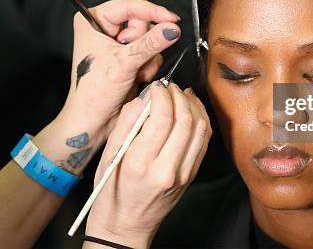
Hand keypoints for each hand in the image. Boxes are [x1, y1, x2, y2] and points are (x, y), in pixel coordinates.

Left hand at [58, 0, 181, 139]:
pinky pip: (152, 51)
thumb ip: (150, 43)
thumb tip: (172, 29)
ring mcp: (118, 43)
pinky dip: (148, 65)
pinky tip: (136, 76)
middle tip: (134, 57)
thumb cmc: (92, 94)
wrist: (93, 121)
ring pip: (150, 36)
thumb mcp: (124, 63)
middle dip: (144, 41)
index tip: (172, 20)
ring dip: (147, 57)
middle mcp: (104, 28)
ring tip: (132, 71)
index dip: (153, 12)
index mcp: (93, 20)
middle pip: (142, 19)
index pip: (129, 5)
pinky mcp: (130, 56)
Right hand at [85, 83, 211, 248]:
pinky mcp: (192, 176)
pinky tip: (192, 110)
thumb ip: (126, 124)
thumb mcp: (108, 156)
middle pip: (185, 121)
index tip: (157, 86)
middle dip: (179, 96)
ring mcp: (183, 174)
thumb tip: (144, 98)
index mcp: (140, 164)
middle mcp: (166, 169)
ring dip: (193, 105)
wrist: (126, 225)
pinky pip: (204, 142)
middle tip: (170, 86)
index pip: (162, 119)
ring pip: (200, 129)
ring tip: (181, 94)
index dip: (163, 95)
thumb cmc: (111, 192)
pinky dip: (201, 121)